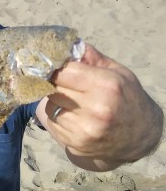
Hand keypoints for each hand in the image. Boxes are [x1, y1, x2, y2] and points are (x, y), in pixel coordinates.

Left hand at [36, 44, 163, 170]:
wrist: (140, 136)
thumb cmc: (127, 98)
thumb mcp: (116, 71)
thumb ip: (89, 56)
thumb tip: (64, 44)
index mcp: (105, 86)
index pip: (62, 72)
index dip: (54, 67)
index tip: (53, 66)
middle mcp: (95, 110)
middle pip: (53, 88)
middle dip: (53, 83)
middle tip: (61, 82)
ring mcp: (84, 130)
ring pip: (50, 106)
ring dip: (55, 101)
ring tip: (72, 101)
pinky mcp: (76, 145)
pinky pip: (53, 123)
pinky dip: (57, 117)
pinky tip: (73, 116)